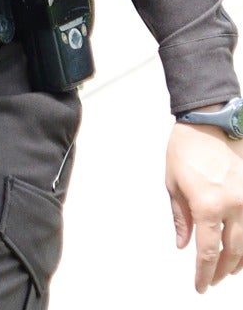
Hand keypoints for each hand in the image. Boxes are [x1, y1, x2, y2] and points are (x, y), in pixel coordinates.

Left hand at [166, 119, 242, 291]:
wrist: (209, 124)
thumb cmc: (186, 149)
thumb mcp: (173, 185)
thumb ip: (181, 218)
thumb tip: (184, 244)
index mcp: (207, 206)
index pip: (208, 252)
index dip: (204, 273)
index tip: (200, 285)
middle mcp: (233, 207)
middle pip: (232, 252)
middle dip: (221, 270)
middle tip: (212, 280)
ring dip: (238, 260)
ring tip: (227, 270)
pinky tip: (242, 250)